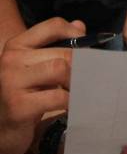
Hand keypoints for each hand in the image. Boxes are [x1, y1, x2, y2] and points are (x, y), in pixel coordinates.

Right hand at [0, 17, 84, 153]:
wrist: (0, 127)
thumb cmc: (22, 93)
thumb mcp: (35, 65)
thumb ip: (56, 44)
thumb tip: (80, 25)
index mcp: (17, 45)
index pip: (53, 26)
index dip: (75, 33)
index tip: (87, 46)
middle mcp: (12, 60)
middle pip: (63, 52)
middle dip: (82, 65)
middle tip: (90, 75)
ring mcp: (13, 82)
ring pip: (60, 69)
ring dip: (76, 81)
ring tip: (79, 89)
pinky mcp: (19, 106)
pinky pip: (57, 97)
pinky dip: (70, 101)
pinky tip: (72, 105)